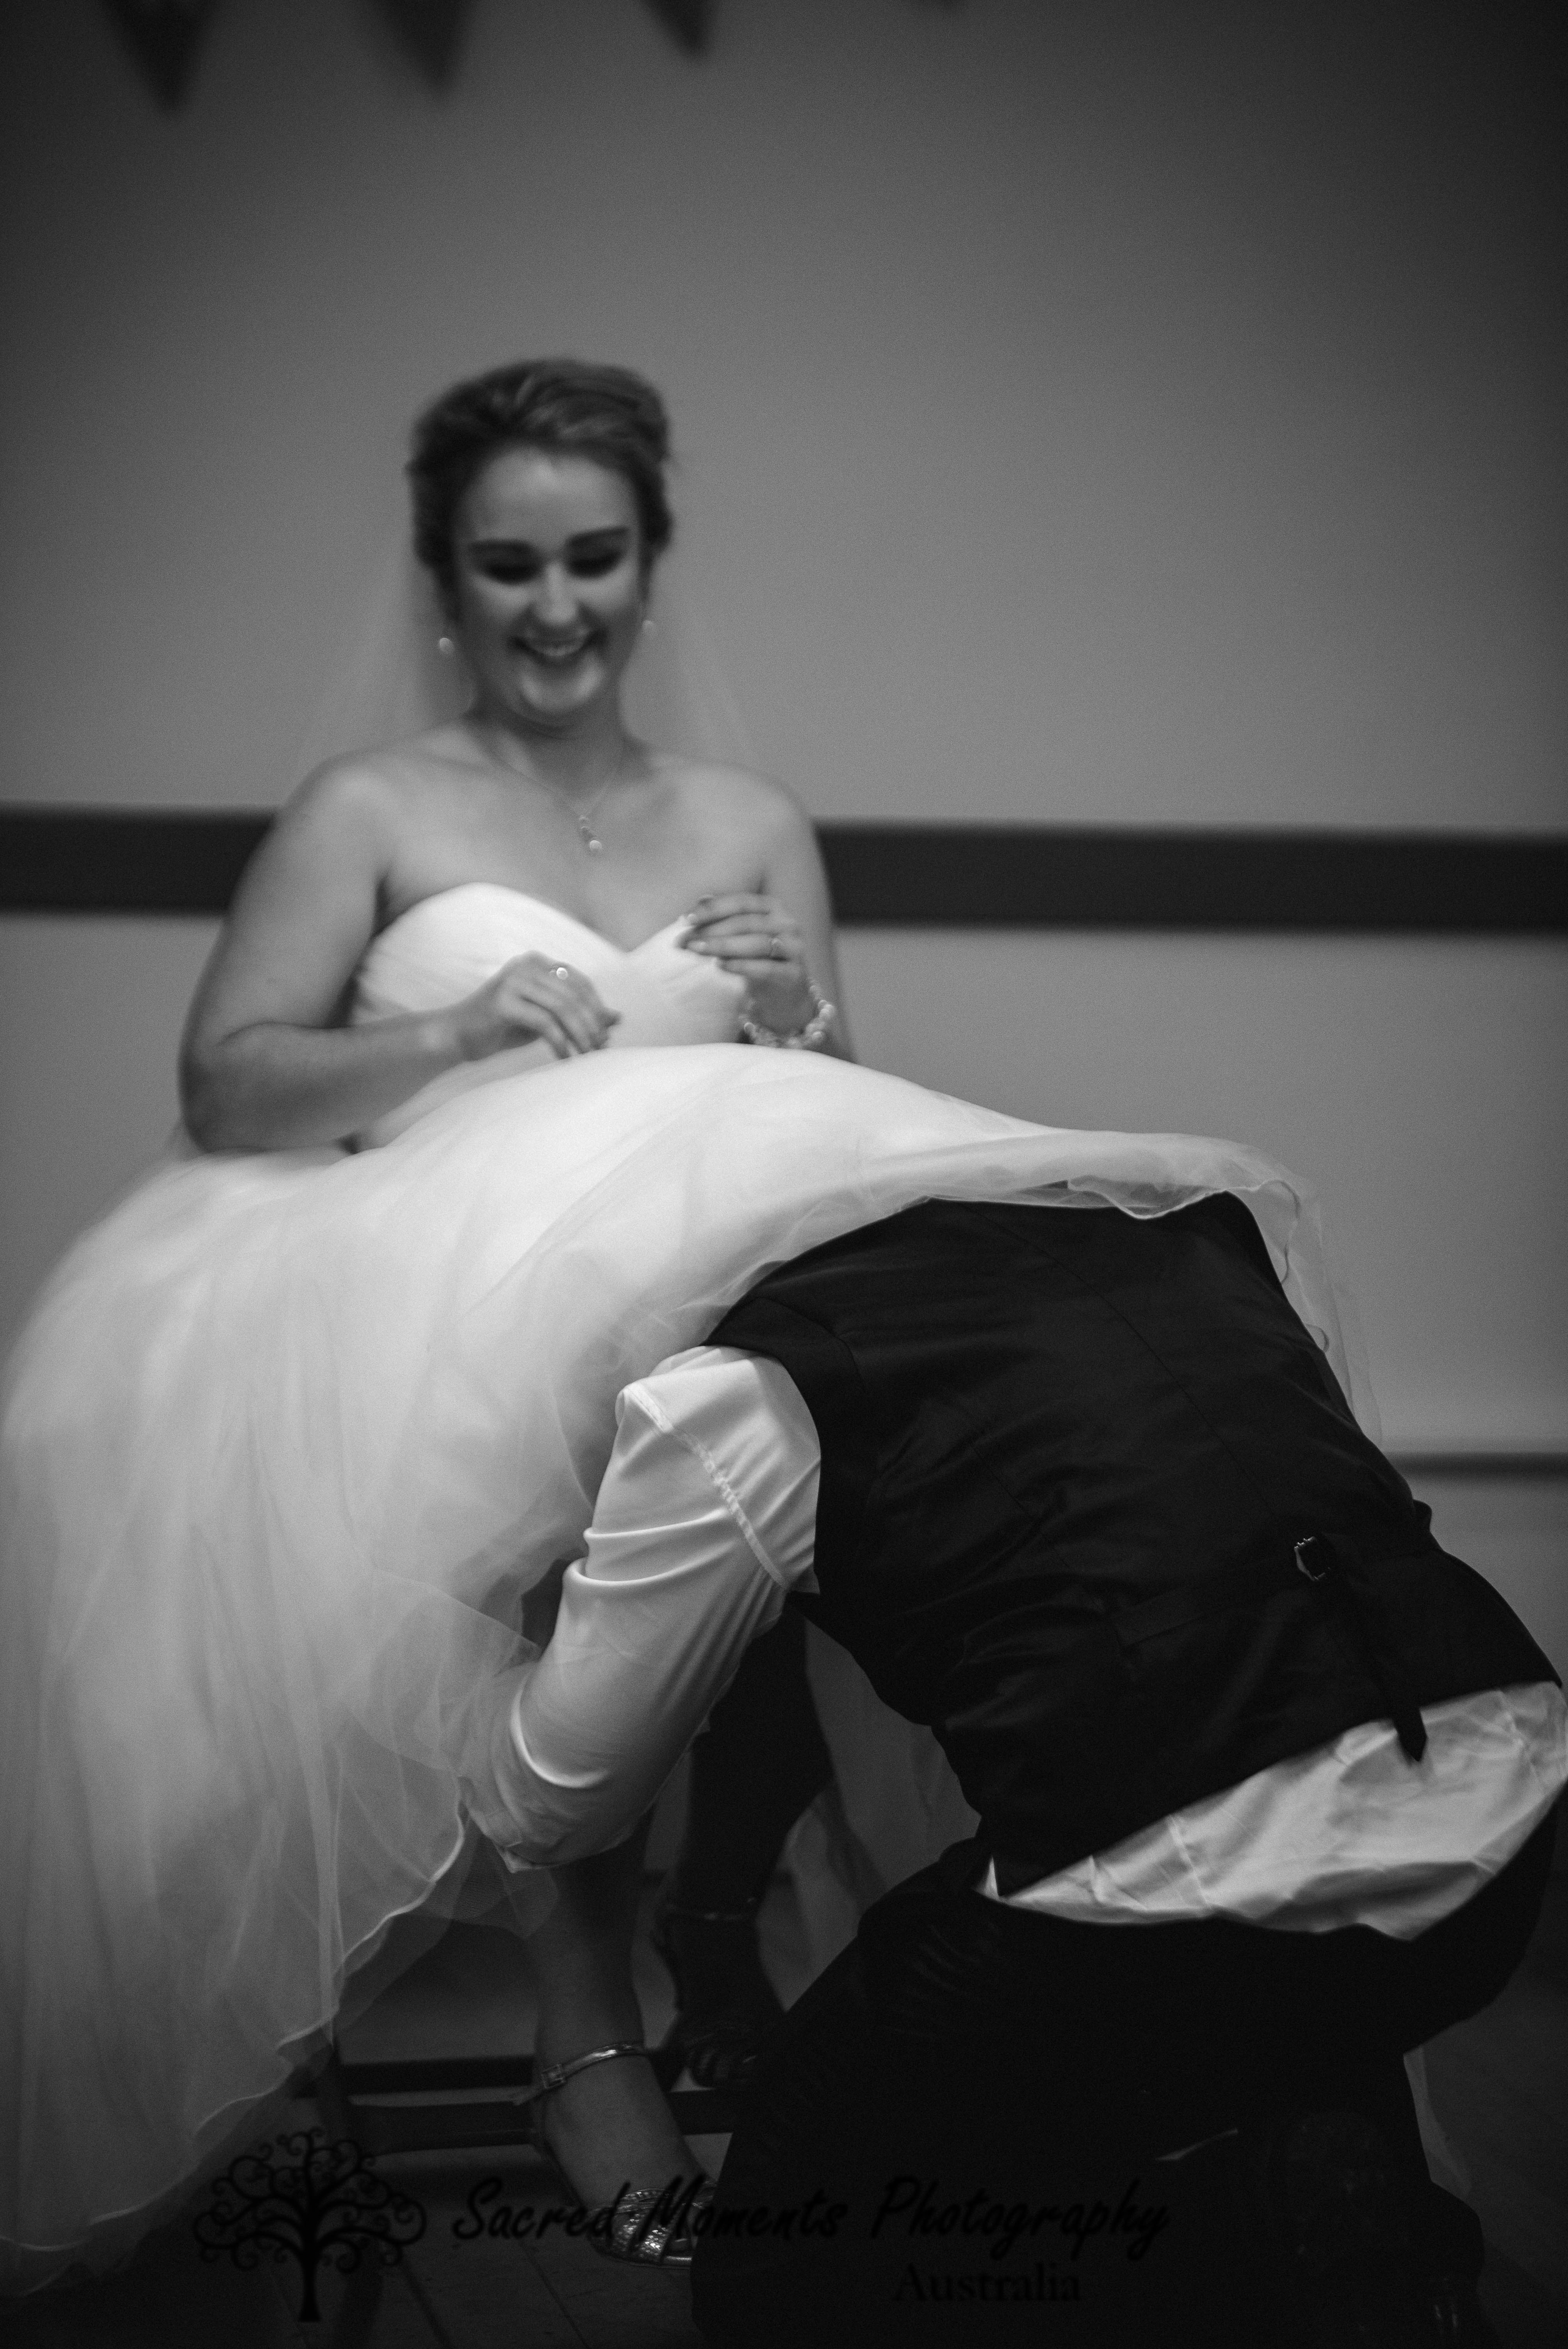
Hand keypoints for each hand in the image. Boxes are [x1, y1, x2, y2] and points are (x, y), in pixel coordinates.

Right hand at [447, 954, 619, 1063]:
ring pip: (563, 1007)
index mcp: (537, 963)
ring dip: (580, 1034)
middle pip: (574, 994)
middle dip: (593, 1023)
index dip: (597, 1008)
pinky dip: (560, 1042)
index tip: (606, 1035)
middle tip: (600, 1048)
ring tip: (586, 1055)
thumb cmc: (502, 1028)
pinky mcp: (503, 1002)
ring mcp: (513, 980)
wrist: (457, 1036)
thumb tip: (617, 1018)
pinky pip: (544, 1022)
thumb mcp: (545, 1019)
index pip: (580, 982)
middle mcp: (526, 965)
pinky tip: (564, 1058)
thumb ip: (577, 1014)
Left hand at [678, 894, 814, 1034]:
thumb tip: (701, 899)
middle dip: (712, 930)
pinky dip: (742, 966)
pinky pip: (766, 968)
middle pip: (747, 922)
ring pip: (757, 944)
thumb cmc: (759, 958)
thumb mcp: (741, 935)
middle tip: (686, 940)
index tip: (686, 919)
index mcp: (773, 908)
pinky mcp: (793, 974)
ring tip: (697, 950)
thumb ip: (723, 917)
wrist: (785, 994)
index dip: (713, 909)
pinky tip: (720, 966)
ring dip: (723, 946)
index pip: (741, 902)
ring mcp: (794, 949)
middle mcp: (788, 924)